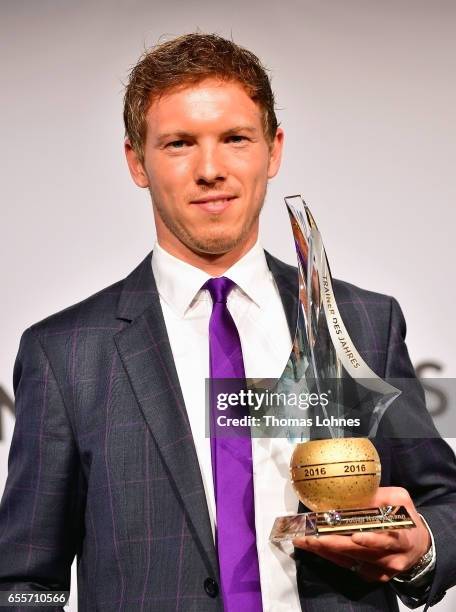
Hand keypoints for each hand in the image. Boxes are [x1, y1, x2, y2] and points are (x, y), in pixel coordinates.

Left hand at [293, 487, 430, 582]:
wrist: (418, 546)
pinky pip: (348, 566)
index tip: (355, 536)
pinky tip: (315, 547)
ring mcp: (381, 570)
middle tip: (311, 536)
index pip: (387, 541)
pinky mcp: (372, 576)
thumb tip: (353, 489)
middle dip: (334, 544)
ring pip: (350, 561)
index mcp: (401, 538)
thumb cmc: (405, 518)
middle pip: (360, 553)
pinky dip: (331, 556)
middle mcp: (391, 558)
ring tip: (305, 540)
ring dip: (326, 551)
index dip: (371, 540)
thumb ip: (379, 495)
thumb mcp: (400, 501)